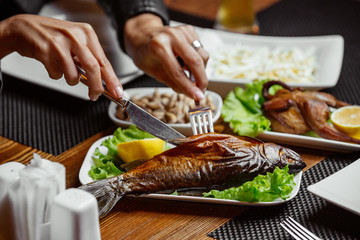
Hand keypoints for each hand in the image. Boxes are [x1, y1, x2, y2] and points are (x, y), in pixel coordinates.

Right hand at [0, 14, 122, 99]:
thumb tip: (101, 81)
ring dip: (71, 80)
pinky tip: (52, 63)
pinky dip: (56, 75)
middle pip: (93, 69)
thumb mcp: (75, 42)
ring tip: (65, 70)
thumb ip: (88, 59)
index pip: (104, 61)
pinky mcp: (46, 51)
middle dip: (96, 87)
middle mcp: (75, 36)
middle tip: (95, 95)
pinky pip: (57, 74)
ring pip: (74, 75)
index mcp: (86, 33)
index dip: (112, 79)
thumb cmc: (52, 36)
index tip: (117, 91)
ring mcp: (60, 43)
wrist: (24, 27)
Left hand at [123, 13, 208, 100]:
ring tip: (192, 78)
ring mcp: (182, 31)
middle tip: (202, 91)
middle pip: (195, 61)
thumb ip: (172, 82)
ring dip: (201, 70)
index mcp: (158, 46)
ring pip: (202, 55)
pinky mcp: (189, 30)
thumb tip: (190, 93)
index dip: (189, 87)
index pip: (178, 71)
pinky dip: (199, 60)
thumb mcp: (153, 72)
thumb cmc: (144, 52)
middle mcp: (172, 36)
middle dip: (201, 80)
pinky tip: (189, 64)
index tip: (197, 97)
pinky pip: (201, 49)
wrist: (141, 34)